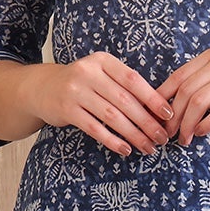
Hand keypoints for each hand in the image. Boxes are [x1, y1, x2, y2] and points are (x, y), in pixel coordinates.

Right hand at [39, 52, 174, 156]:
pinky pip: (95, 128)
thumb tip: (157, 110)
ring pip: (112, 116)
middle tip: (161, 138)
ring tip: (147, 147)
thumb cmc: (82, 84)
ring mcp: (76, 91)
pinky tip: (125, 149)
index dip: (152, 98)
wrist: (41, 88)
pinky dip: (112, 140)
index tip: (168, 114)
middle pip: (125, 100)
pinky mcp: (66, 110)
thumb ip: (123, 86)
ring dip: (133, 134)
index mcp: (103, 61)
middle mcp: (88, 72)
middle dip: (146, 122)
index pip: (133, 80)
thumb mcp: (101, 75)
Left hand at [156, 47, 209, 145]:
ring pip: (199, 101)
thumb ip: (209, 82)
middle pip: (186, 90)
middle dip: (173, 116)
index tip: (157, 117)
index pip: (179, 76)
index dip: (163, 98)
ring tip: (185, 139)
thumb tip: (178, 105)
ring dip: (188, 124)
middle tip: (169, 134)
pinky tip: (202, 133)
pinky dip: (207, 125)